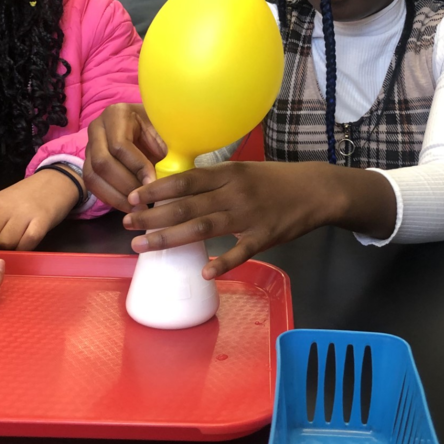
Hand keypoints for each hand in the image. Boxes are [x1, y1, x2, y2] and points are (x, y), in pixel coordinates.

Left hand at [0, 170, 79, 249]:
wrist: (54, 182)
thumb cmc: (23, 198)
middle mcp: (2, 208)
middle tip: (4, 246)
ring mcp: (22, 214)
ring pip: (7, 243)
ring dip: (12, 248)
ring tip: (18, 241)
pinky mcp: (41, 220)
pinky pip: (27, 243)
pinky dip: (27, 247)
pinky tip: (29, 241)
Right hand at [84, 103, 166, 212]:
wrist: (153, 133)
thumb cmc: (163, 132)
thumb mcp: (169, 135)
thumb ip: (169, 151)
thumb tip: (170, 177)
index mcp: (117, 114)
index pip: (120, 145)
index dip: (137, 167)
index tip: (153, 183)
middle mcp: (98, 128)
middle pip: (103, 162)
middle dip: (126, 185)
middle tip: (146, 200)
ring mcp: (90, 146)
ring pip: (93, 176)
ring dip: (116, 196)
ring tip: (139, 209)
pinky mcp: (88, 163)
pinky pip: (92, 185)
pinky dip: (110, 198)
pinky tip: (129, 207)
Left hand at [122, 161, 370, 278]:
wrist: (316, 190)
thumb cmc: (275, 181)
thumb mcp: (243, 170)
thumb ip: (213, 180)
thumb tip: (176, 188)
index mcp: (228, 173)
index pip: (185, 180)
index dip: (157, 190)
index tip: (132, 198)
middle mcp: (235, 193)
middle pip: (187, 205)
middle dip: (153, 216)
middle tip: (126, 226)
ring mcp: (250, 216)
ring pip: (204, 227)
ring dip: (171, 238)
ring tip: (144, 245)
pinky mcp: (266, 237)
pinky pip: (241, 252)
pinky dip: (223, 263)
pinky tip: (204, 273)